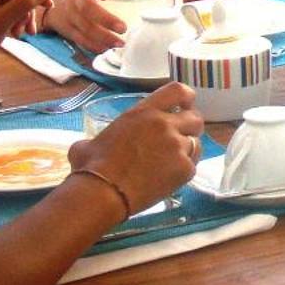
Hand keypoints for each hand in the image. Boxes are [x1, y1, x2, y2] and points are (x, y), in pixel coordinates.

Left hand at [0, 0, 51, 70]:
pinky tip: (15, 33)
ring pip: (12, 0)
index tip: (48, 6)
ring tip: (23, 34)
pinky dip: (12, 18)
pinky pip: (4, 6)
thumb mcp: (3, 21)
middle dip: (26, 9)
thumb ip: (25, 2)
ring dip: (21, 16)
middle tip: (31, 29)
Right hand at [45, 0, 127, 53]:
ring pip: (84, 28)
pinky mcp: (68, 31)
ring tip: (120, 43)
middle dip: (105, 19)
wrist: (57, 6)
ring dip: (103, 37)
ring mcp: (69, 15)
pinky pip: (81, 40)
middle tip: (123, 28)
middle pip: (86, 8)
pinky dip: (95, 46)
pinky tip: (107, 48)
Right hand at [69, 82, 203, 213]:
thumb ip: (102, 139)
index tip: (185, 105)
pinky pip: (192, 165)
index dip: (186, 97)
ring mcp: (177, 146)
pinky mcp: (184, 169)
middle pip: (195, 118)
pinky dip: (184, 171)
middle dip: (191, 127)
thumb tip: (88, 148)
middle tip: (181, 138)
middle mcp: (165, 125)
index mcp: (144, 112)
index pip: (177, 91)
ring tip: (172, 162)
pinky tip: (170, 177)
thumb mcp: (92, 141)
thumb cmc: (92, 166)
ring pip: (196, 143)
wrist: (103, 193)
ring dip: (187, 150)